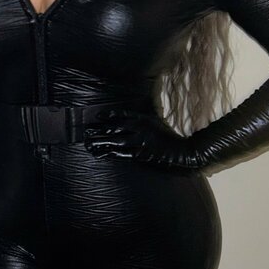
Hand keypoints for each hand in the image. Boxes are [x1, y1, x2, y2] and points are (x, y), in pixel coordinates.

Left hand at [83, 108, 202, 173]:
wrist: (182, 151)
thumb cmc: (168, 138)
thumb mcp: (155, 123)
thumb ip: (142, 121)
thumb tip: (129, 119)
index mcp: (144, 119)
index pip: (122, 115)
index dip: (109, 115)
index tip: (97, 116)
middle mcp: (140, 129)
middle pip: (115, 127)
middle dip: (100, 129)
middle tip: (87, 130)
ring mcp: (140, 142)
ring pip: (115, 141)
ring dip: (100, 142)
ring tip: (88, 143)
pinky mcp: (140, 154)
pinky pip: (121, 154)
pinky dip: (109, 154)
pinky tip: (99, 154)